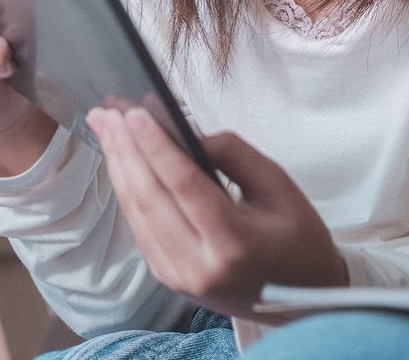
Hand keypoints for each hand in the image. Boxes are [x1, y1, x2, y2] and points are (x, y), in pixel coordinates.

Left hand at [88, 106, 345, 318]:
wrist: (302, 297)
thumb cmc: (298, 238)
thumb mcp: (279, 186)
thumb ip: (234, 155)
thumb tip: (187, 133)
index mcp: (234, 244)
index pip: (184, 185)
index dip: (157, 146)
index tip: (135, 112)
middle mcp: (199, 266)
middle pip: (149, 199)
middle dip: (125, 151)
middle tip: (108, 112)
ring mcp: (178, 277)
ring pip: (137, 214)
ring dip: (119, 168)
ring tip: (106, 129)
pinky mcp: (168, 278)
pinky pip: (141, 229)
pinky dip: (129, 191)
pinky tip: (123, 163)